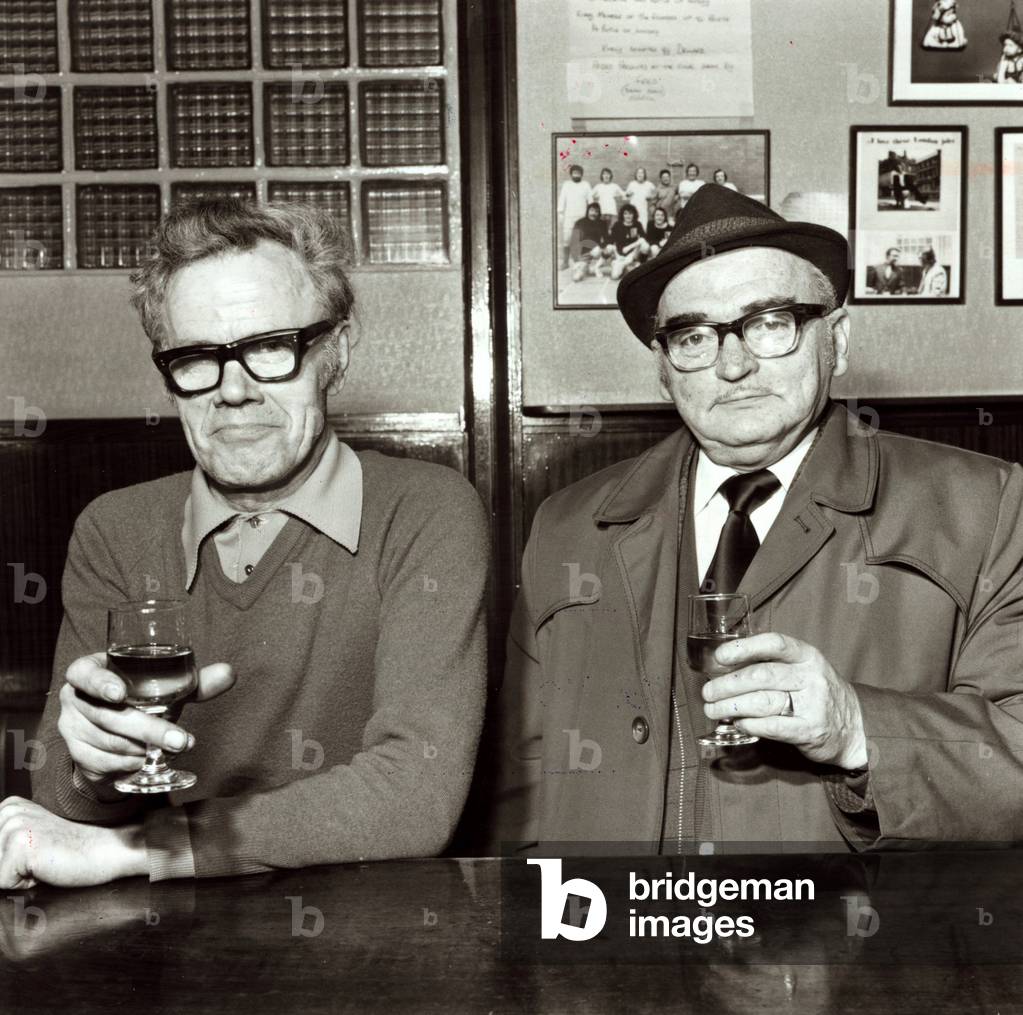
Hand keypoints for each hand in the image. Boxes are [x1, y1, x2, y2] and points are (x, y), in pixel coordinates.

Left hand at [0, 797, 147, 888]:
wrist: (103, 850)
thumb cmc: (69, 850)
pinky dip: (24, 884)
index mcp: (8, 807)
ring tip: (43, 862)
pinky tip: (46, 867)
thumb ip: (4, 845)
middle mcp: (8, 811)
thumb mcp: (29, 839)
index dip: (8, 862)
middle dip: (9, 870)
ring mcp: (15, 825)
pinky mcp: (22, 845)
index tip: (35, 852)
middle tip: (41, 858)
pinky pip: (2, 883)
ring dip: (16, 877)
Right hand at [58, 652, 234, 789]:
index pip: (84, 673)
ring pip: (108, 742)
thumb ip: (195, 682)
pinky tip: (147, 759)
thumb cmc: (140, 699)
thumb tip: (230, 673)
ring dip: (143, 749)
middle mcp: (74, 698)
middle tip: (180, 740)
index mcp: (89, 671)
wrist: (117, 734)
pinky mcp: (76, 755)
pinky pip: (104, 763)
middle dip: (148, 729)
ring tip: (172, 748)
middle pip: (108, 716)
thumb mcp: (165, 688)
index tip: (120, 694)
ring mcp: (71, 728)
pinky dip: (130, 763)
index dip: (100, 683)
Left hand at [702, 632, 867, 769]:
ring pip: (762, 701)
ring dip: (731, 706)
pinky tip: (738, 723)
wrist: (856, 726)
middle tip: (707, 693)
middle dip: (727, 684)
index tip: (720, 657)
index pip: (773, 643)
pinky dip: (749, 725)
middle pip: (760, 675)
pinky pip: (772, 726)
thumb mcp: (800, 669)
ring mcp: (813, 704)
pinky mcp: (811, 730)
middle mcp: (810, 676)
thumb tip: (722, 668)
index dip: (743, 648)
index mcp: (806, 655)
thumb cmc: (816, 693)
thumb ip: (769, 664)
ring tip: (714, 710)